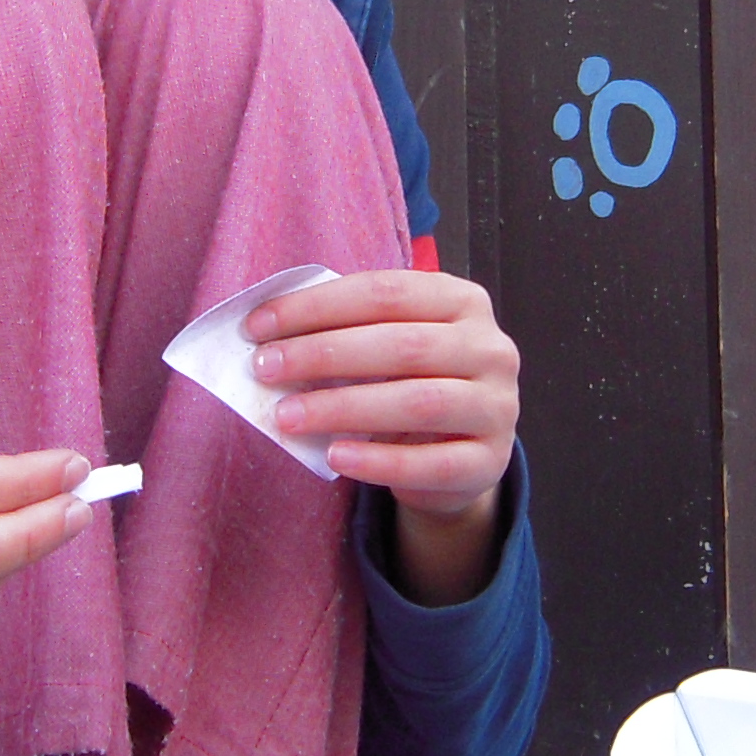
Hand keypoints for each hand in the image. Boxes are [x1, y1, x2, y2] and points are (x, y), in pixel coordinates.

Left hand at [243, 268, 517, 520]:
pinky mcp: (490, 462)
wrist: (461, 458)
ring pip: (418, 402)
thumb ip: (347, 332)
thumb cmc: (411, 385)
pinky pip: (432, 463)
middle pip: (401, 344)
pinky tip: (335, 457)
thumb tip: (269, 338)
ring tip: (287, 417)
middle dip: (323, 355)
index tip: (258, 327)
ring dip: (343, 407)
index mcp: (463, 302)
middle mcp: (490, 348)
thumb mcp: (390, 346)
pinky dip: (379, 460)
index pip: (385, 292)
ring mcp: (497, 406)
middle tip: (265, 369)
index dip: (317, 306)